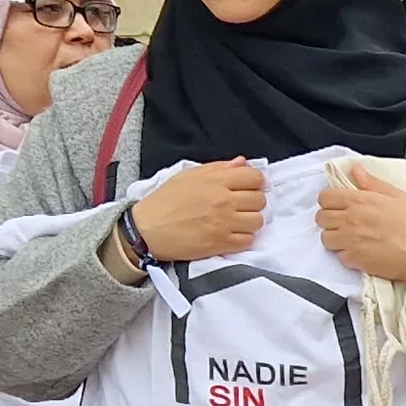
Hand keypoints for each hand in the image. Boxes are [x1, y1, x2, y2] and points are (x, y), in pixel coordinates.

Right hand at [128, 159, 265, 261]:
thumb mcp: (189, 176)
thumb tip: (243, 163)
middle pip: (260, 200)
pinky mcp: (221, 243)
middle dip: (253, 202)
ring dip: (250, 221)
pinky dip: (243, 238)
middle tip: (240, 206)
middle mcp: (223, 201)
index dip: (255, 183)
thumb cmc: (165, 201)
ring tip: (236, 221)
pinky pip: (248, 240)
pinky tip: (231, 234)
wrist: (146, 230)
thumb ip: (218, 168)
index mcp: (216, 181)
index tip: (247, 188)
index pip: (255, 178)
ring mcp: (224, 223)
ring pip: (258, 221)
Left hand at [318, 173, 405, 296]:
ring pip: (325, 238)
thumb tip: (356, 171)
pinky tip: (362, 252)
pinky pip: (339, 257)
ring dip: (335, 238)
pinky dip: (347, 255)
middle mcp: (351, 220)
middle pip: (321, 218)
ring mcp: (351, 241)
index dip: (330, 200)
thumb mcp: (399, 196)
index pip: (325, 197)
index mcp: (361, 200)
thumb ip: (373, 184)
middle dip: (329, 219)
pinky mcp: (356, 261)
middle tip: (345, 222)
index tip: (339, 205)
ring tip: (351, 238)